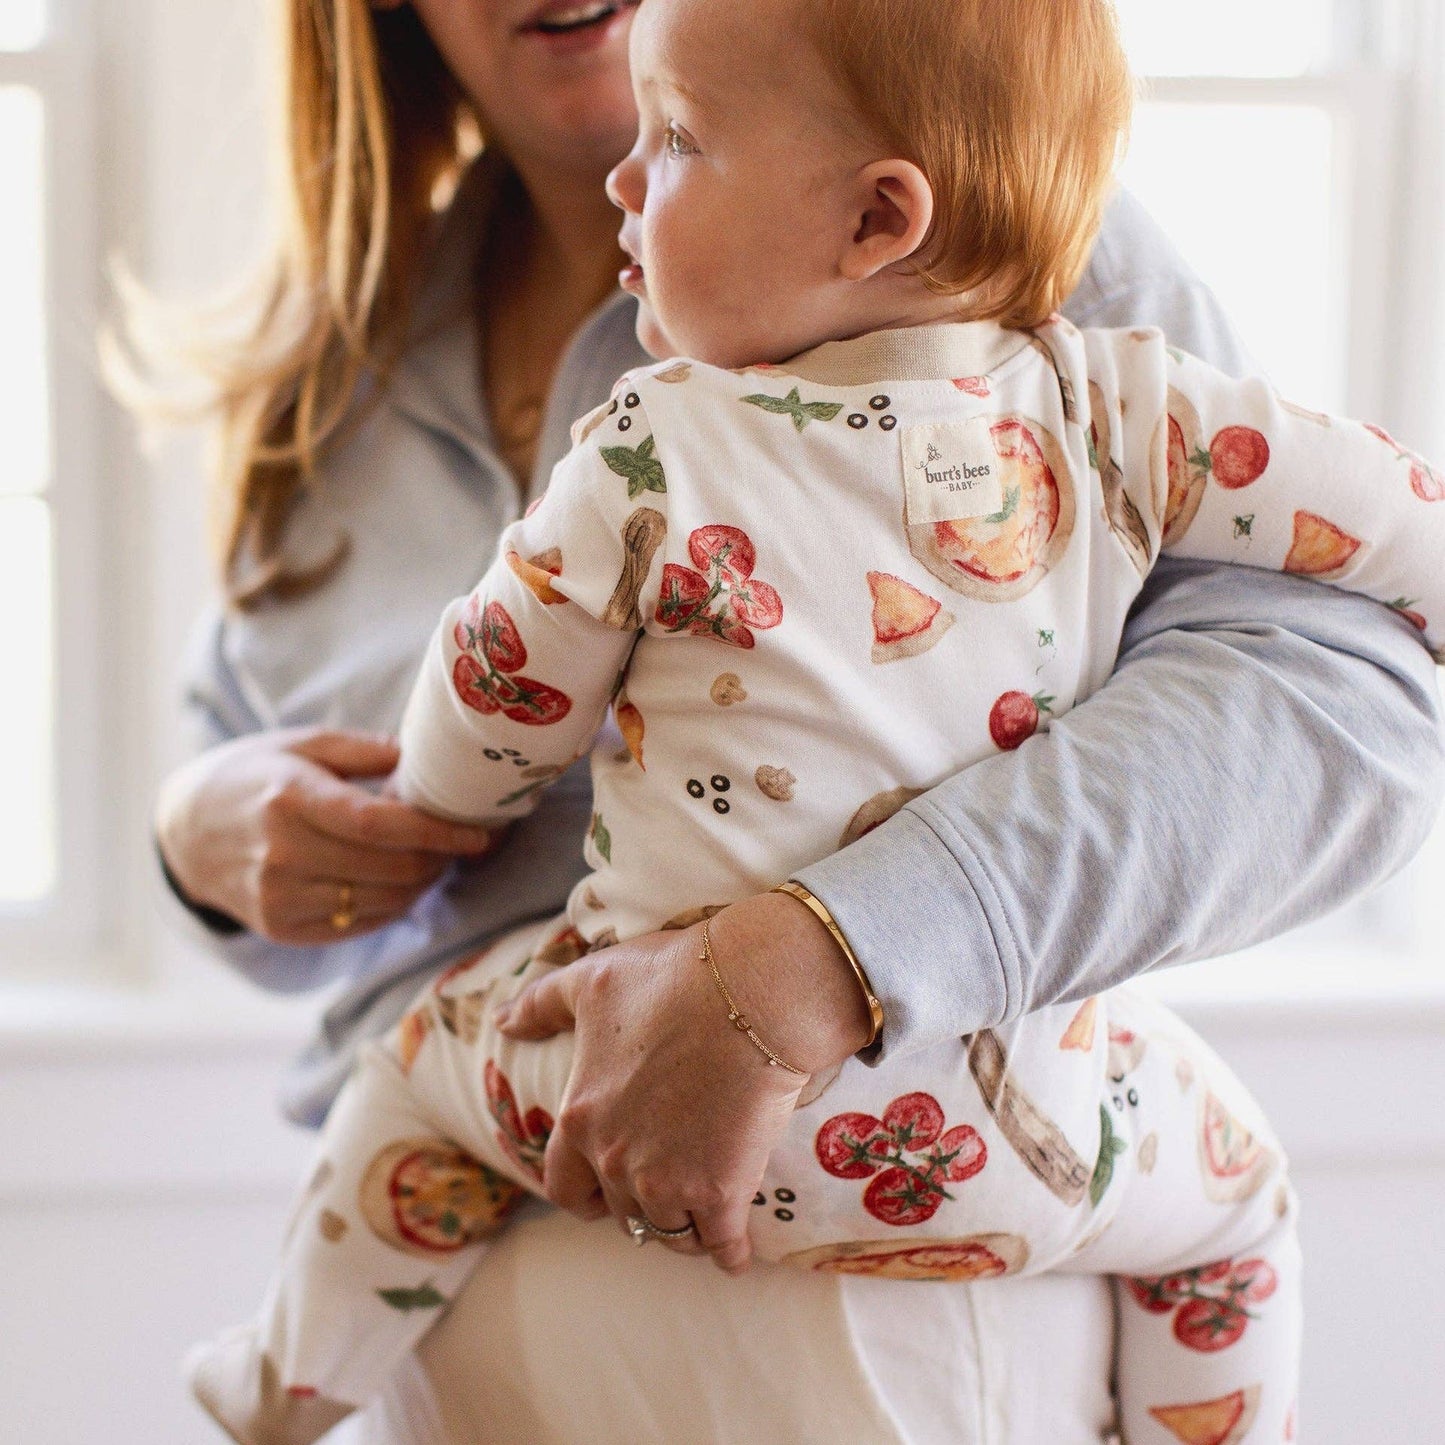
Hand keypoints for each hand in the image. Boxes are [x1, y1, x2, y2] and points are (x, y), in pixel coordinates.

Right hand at [155, 728, 496, 943]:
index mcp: (289, 799)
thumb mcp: (301, 744)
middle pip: (389, 869)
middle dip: (438, 859)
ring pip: (381, 903)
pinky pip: (358, 925)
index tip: (477, 834)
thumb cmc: (255, 777)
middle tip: (459, 844)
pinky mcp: (280, 927)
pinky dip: (391, 906)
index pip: (379, 825)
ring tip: (432, 861)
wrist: (186, 831)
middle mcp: (281, 854)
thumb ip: (363, 748)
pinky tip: (398, 883)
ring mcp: (278, 897)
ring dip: (420, 885)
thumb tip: (420, 759)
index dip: (436, 832)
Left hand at [496, 891, 872, 1270]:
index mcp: (580, 1117)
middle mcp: (614, 1160)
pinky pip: (721, 1244)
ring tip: (702, 1217)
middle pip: (622, 1214)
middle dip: (641, 1207)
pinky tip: (738, 1252)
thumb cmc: (670, 980)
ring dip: (684, 1229)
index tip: (601, 1196)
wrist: (748, 996)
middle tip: (665, 1193)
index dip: (584, 1196)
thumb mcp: (591, 981)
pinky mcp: (720, 1192)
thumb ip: (541, 1005)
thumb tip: (501, 1021)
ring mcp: (667, 1182)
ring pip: (670, 1232)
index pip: (564, 1188)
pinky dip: (729, 1252)